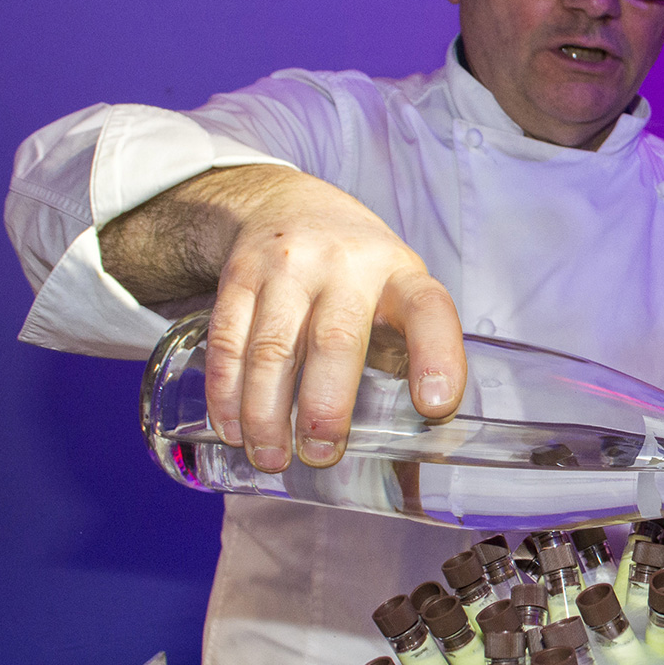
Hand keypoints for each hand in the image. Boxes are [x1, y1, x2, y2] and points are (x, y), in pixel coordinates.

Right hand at [197, 168, 464, 471]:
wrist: (289, 205)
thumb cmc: (359, 273)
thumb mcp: (398, 296)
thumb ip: (407, 363)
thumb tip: (412, 459)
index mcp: (400, 276)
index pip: (429, 312)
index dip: (436, 358)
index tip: (433, 407)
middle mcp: (346, 266)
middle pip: (335, 340)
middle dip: (326, 407)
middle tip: (322, 455)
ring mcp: (287, 267)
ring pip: (271, 349)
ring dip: (267, 413)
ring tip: (272, 458)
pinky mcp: (238, 277)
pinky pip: (227, 342)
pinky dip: (227, 393)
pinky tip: (233, 428)